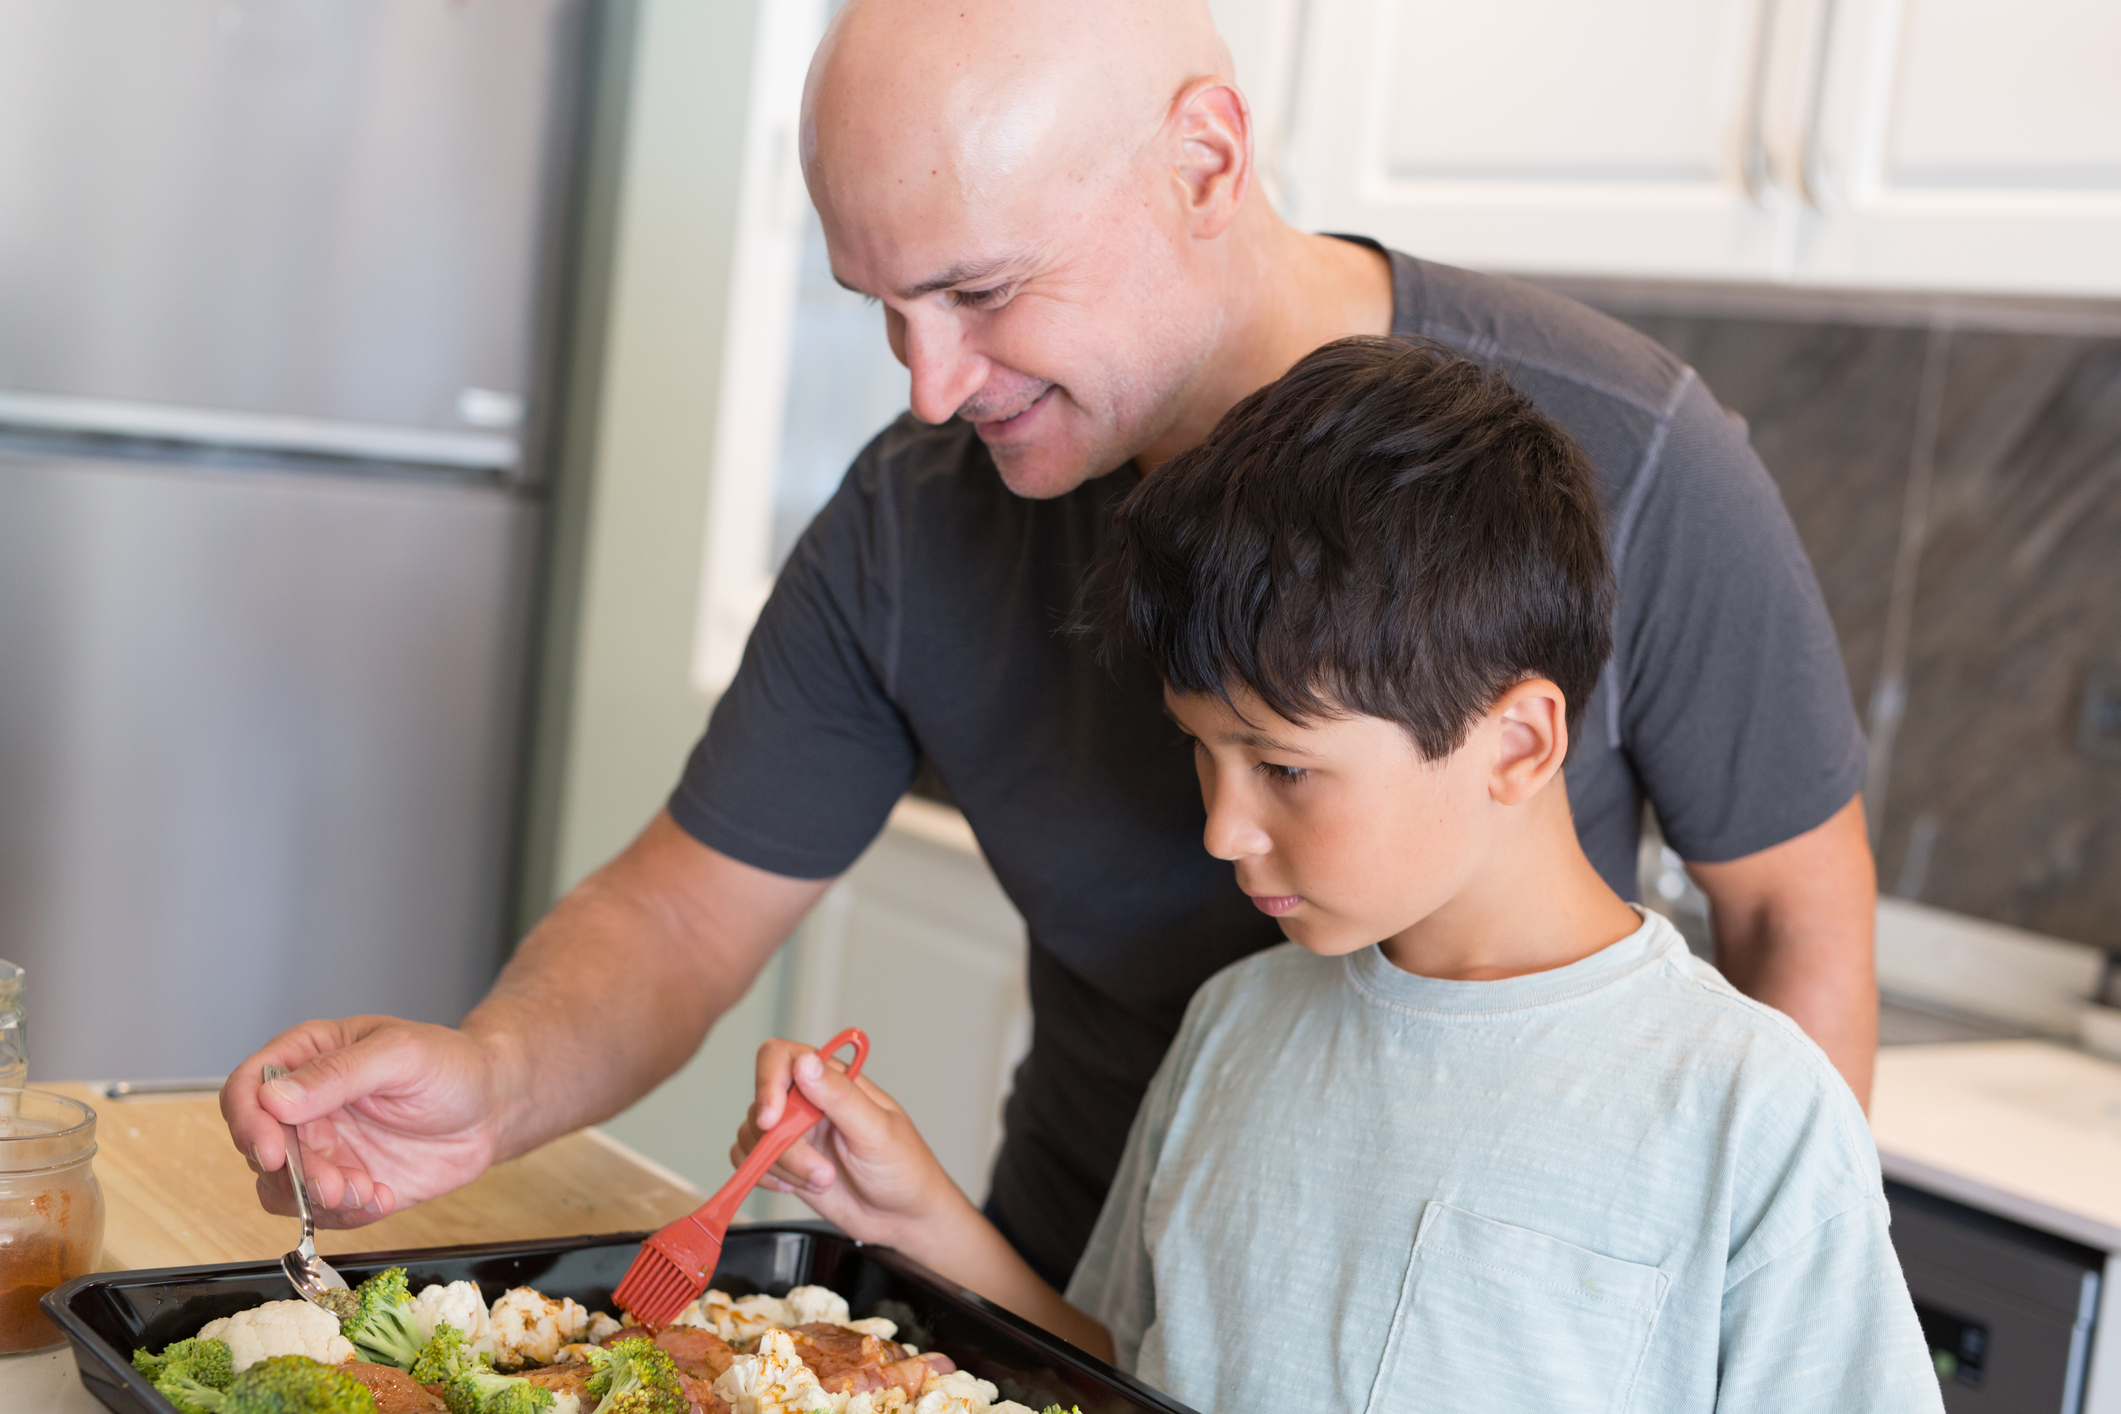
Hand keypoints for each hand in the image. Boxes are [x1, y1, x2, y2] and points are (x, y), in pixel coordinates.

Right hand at [220, 1016, 518, 1227]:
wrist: (492, 1108)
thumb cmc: (451, 1065)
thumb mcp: (400, 1054)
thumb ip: (339, 1073)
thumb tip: (275, 1099)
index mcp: (308, 1058)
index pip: (247, 1088)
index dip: (246, 1121)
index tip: (270, 1150)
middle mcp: (305, 1106)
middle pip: (258, 1146)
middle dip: (291, 1173)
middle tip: (335, 1183)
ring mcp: (322, 1148)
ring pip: (281, 1187)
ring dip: (315, 1199)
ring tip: (365, 1190)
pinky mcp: (344, 1183)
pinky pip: (320, 1211)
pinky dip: (346, 1212)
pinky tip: (383, 1196)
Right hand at [732, 1039, 965, 1246]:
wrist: (902, 1217)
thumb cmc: (904, 1168)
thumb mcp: (877, 1131)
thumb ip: (840, 1096)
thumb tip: (805, 1063)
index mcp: (834, 1080)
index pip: (781, 1058)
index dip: (768, 1082)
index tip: (773, 1119)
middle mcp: (809, 1102)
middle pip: (762, 1105)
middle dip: (785, 1146)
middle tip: (819, 1170)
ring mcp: (795, 1133)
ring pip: (753, 1136)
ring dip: (782, 1166)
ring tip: (822, 1180)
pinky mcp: (784, 1163)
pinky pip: (748, 1160)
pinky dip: (765, 1177)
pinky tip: (796, 1186)